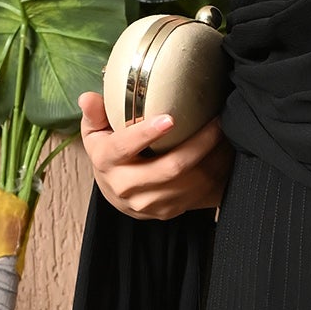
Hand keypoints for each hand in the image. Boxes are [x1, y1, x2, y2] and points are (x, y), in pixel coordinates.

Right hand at [78, 90, 231, 218]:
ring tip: (222, 135)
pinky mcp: (163, 212)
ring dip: (210, 159)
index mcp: (105, 160)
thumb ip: (95, 114)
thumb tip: (88, 98)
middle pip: (168, 168)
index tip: (169, 119)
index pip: (124, 147)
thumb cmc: (110, 151)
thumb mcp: (96, 131)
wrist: (116, 191)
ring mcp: (145, 203)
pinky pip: (194, 194)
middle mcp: (123, 186)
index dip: (146, 134)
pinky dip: (211, 174)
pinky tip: (219, 155)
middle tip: (216, 122)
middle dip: (197, 145)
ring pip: (186, 183)